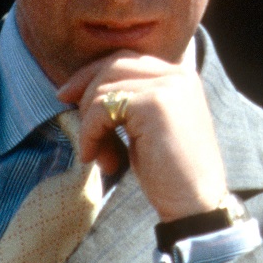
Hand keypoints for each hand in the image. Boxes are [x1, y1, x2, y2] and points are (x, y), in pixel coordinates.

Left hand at [57, 52, 228, 222]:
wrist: (195, 203)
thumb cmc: (170, 172)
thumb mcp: (149, 128)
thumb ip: (130, 102)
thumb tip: (79, 91)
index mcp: (181, 76)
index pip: (126, 58)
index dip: (92, 75)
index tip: (66, 97)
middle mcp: (178, 74)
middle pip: (112, 65)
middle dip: (84, 93)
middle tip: (79, 130)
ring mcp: (168, 86)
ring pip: (103, 88)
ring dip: (89, 124)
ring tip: (99, 156)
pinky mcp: (154, 103)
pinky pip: (102, 109)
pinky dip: (90, 134)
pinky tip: (97, 159)